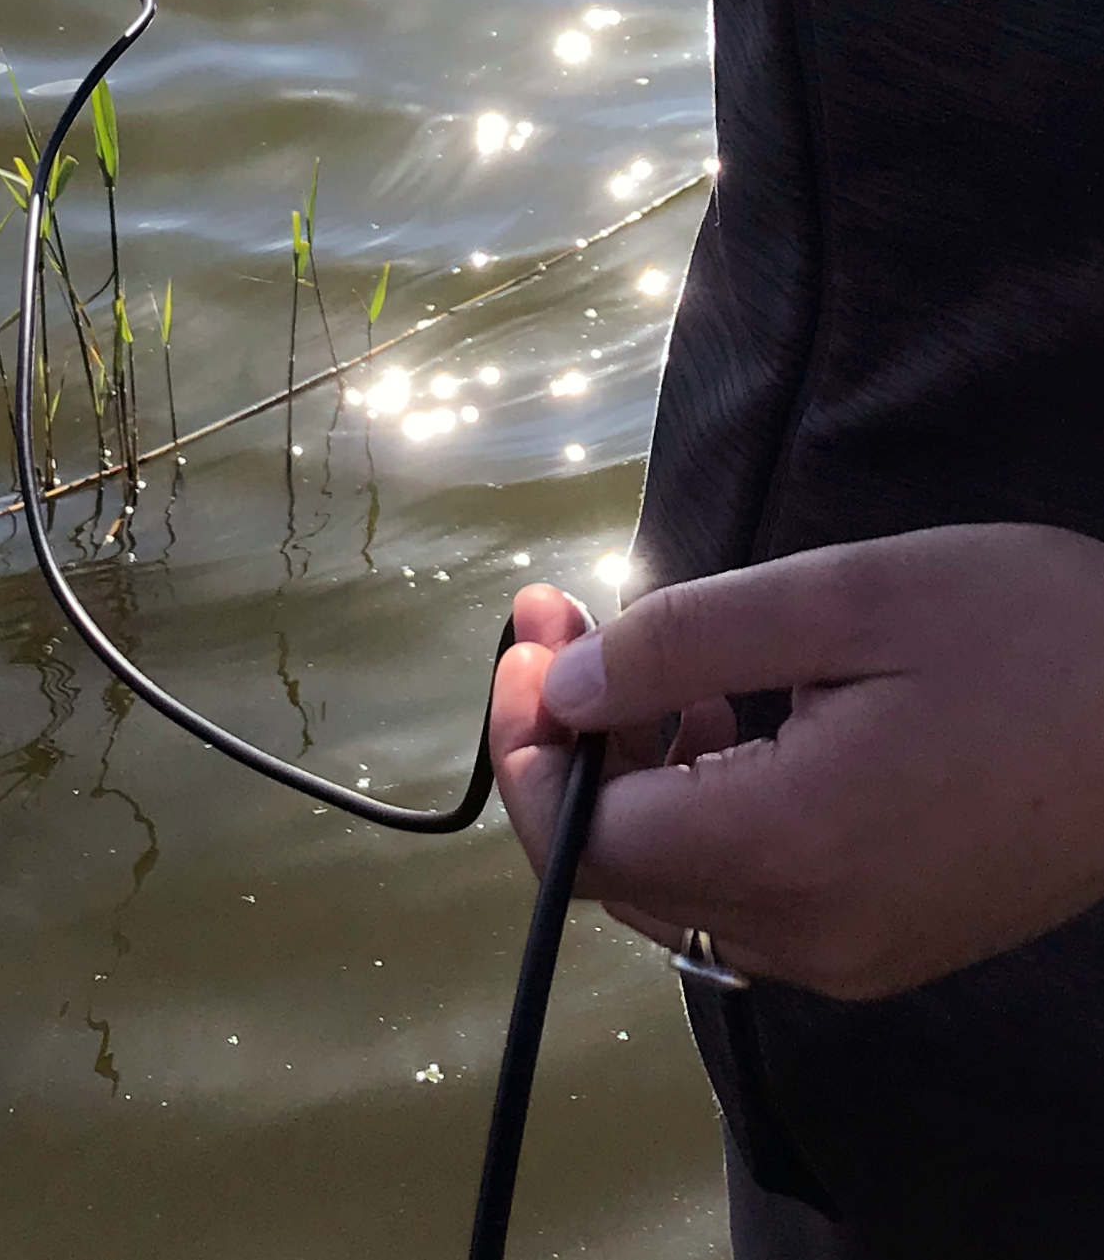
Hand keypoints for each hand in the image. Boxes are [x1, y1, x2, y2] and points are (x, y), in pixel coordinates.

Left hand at [490, 527, 1103, 999]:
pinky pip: (744, 894)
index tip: (528, 630)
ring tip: (655, 661)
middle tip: (568, 616)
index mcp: (790, 851)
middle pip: (616, 872)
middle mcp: (811, 934)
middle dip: (567, 741)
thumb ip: (678, 645)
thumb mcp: (839, 597)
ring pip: (674, 886)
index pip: (583, 839)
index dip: (526, 737)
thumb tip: (556, 688)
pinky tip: (726, 718)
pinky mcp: (884, 940)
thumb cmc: (1024, 634)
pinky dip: (699, 810)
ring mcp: (852, 953)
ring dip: (630, 774)